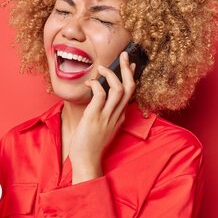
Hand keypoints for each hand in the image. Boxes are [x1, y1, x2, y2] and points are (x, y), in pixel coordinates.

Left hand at [69, 51, 136, 183]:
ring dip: (112, 74)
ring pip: (118, 89)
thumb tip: (100, 98)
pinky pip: (100, 96)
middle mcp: (116, 115)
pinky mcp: (94, 117)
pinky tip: (89, 83)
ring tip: (102, 68)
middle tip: (124, 56)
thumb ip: (104, 114)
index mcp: (119, 117)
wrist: (86, 161)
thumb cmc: (90, 145)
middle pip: (129, 88)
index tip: (130, 65)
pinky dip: (96, 85)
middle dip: (128, 69)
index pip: (130, 93)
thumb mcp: (102, 127)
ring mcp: (106, 116)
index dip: (131, 77)